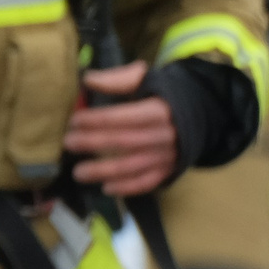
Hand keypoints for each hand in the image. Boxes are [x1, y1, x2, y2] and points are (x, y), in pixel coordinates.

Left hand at [64, 61, 180, 196]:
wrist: (201, 113)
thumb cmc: (163, 94)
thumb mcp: (146, 79)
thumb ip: (117, 79)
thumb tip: (87, 79)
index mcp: (157, 110)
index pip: (122, 117)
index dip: (96, 120)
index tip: (74, 121)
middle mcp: (163, 135)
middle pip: (123, 142)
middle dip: (93, 143)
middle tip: (68, 143)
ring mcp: (166, 155)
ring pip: (133, 166)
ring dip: (104, 171)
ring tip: (78, 173)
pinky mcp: (169, 170)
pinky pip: (147, 182)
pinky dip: (127, 188)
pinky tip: (106, 188)